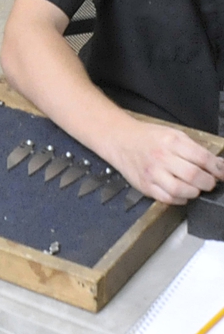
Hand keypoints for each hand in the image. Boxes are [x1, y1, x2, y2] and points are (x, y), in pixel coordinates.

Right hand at [107, 121, 223, 204]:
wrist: (120, 140)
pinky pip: (168, 199)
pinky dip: (180, 199)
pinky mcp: (146, 186)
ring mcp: (152, 173)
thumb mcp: (173, 134)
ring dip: (194, 192)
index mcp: (171, 141)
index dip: (218, 168)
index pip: (203, 158)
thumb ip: (194, 149)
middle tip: (208, 181)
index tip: (221, 172)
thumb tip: (216, 165)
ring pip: (182, 191)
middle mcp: (161, 157)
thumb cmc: (147, 138)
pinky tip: (181, 193)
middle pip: (194, 176)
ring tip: (194, 187)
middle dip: (208, 182)